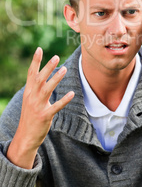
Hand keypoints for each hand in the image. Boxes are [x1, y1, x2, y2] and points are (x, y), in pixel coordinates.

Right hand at [7, 47, 73, 168]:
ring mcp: (37, 107)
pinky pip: (55, 107)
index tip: (39, 49)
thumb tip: (42, 74)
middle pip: (39, 79)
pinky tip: (72, 94)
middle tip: (56, 57)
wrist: (25, 137)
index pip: (31, 73)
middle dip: (47, 67)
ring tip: (64, 69)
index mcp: (28, 92)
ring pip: (47, 90)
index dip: (35, 61)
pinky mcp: (44, 116)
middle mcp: (31, 97)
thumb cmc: (30, 116)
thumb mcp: (30, 100)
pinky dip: (64, 100)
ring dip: (56, 79)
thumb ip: (36, 87)